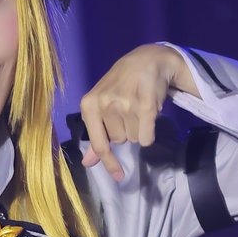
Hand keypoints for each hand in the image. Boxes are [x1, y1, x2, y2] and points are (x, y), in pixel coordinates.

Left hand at [79, 44, 195, 180]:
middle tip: (129, 109)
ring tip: (138, 106)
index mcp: (89, 105)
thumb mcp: (101, 105)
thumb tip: (87, 163)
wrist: (147, 60)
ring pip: (135, 139)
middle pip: (120, 141)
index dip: (109, 162)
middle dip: (126, 130)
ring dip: (139, 128)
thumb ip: (95, 135)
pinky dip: (150, 131)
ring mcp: (126, 104)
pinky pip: (147, 137)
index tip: (119, 176)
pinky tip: (149, 112)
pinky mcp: (146, 106)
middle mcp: (105, 104)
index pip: (99, 144)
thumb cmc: (120, 85)